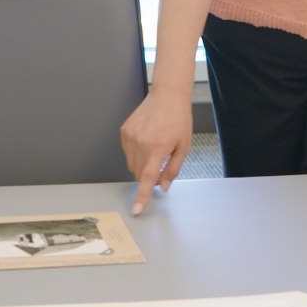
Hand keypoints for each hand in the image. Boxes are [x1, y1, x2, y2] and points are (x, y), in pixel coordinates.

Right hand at [120, 89, 190, 214]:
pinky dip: (135, 153)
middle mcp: (141, 143)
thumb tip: (163, 187)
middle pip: (138, 174)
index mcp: (158, 148)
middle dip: (148, 176)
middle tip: (160, 163)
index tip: (136, 209)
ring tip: (154, 147)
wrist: (167, 96)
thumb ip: (172, 169)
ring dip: (141, 165)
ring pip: (131, 164)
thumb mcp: (183, 146)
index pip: (147, 178)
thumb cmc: (178, 120)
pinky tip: (146, 141)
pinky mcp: (124, 131)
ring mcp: (130, 136)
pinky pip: (127, 152)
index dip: (141, 196)